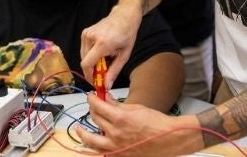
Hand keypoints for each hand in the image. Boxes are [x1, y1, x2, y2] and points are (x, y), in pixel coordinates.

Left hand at [75, 92, 202, 155]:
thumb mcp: (135, 107)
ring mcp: (116, 147)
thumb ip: (117, 104)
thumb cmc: (155, 121)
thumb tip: (106, 98)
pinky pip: (102, 153)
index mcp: (119, 118)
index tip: (91, 95)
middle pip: (95, 119)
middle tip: (92, 105)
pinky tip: (89, 146)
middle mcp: (115, 134)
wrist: (167, 138)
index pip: (98, 106)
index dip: (92, 99)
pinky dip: (94, 149)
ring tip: (79, 129)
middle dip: (92, 110)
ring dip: (83, 134)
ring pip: (92, 140)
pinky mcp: (119, 155)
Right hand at [80, 4, 141, 87]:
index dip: (89, 76)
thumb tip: (106, 85)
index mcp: (102, 43)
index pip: (87, 64)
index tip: (95, 82)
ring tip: (105, 58)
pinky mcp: (85, 32)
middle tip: (104, 71)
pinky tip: (102, 51)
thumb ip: (114, 71)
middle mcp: (91, 37)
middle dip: (93, 69)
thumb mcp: (124, 55)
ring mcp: (86, 33)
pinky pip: (84, 49)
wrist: (124, 15)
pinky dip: (91, 53)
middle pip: (85, 61)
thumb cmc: (127, 33)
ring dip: (92, 61)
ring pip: (84, 56)